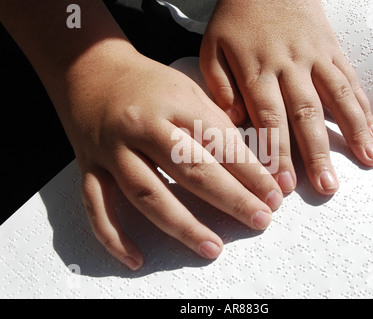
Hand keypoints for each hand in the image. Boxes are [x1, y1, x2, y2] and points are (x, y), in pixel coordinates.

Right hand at [62, 50, 283, 269]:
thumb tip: (249, 164)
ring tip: (213, 248)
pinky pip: (97, 206)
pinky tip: (136, 258)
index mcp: (172, 102)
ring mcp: (112, 149)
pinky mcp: (90, 167)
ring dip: (182, 225)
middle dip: (230, 199)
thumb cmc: (147, 82)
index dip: (250, 172)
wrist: (89, 70)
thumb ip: (215, 124)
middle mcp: (141, 126)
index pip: (219, 142)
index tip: (274, 195)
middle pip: (189, 170)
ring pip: (147, 193)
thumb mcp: (187, 90)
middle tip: (259, 220)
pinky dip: (114, 236)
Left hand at [200, 0, 372, 195]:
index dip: (278, 153)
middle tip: (326, 186)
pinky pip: (350, 79)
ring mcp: (315, 57)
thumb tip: (232, 122)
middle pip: (306, 115)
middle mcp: (289, 66)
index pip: (269, 118)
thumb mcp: (213, 47)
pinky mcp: (332, 49)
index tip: (284, 183)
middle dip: (317, 153)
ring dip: (353, 132)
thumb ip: (218, 86)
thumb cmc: (236, 17)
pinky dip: (363, 106)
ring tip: (367, 161)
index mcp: (256, 70)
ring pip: (337, 97)